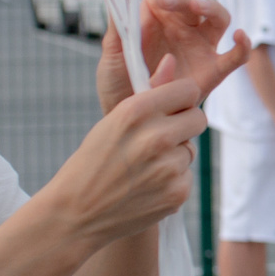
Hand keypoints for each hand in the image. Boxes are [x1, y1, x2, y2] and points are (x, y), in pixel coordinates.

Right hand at [46, 57, 205, 250]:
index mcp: (136, 111)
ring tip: (142, 168)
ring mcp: (169, 167)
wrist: (75, 214)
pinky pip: (186, 176)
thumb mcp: (112, 121)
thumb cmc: (92, 162)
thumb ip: (149, 94)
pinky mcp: (178, 193)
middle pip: (199, 118)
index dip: (179, 100)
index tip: (170, 108)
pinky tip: (146, 187)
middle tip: (159, 139)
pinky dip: (172, 181)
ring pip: (191, 150)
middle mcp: (156, 136)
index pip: (188, 90)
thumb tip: (174, 60)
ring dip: (174, 156)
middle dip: (184, 126)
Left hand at [98, 0, 249, 113]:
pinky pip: (236, 57)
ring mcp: (201, 48)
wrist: (129, 122)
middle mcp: (183, 28)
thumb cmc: (119, 85)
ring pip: (218, 18)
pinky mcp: (214, 71)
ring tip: (197, 7)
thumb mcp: (113, 52)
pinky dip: (243, 45)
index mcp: (159, 18)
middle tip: (164, 0)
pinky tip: (240, 36)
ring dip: (210, 7)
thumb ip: (117, 20)